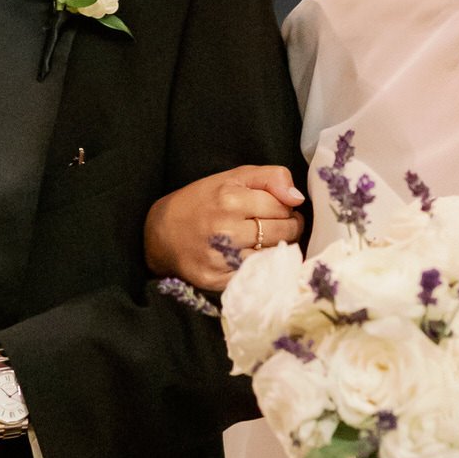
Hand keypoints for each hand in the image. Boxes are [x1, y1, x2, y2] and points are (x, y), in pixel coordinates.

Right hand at [145, 166, 303, 292]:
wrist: (160, 234)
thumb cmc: (202, 202)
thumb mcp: (232, 178)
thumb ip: (270, 177)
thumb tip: (298, 198)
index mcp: (230, 198)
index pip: (282, 207)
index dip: (286, 208)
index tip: (280, 210)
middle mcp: (226, 229)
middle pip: (283, 232)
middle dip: (289, 228)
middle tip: (281, 226)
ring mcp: (221, 257)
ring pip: (274, 255)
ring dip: (278, 248)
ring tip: (267, 241)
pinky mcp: (217, 280)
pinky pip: (256, 275)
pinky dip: (261, 267)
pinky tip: (253, 257)